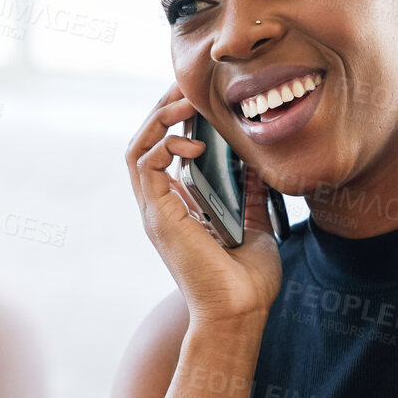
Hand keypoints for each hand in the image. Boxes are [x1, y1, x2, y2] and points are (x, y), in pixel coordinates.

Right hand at [125, 81, 281, 326]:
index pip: (165, 151)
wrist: (240, 313)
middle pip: (146, 142)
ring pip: (137, 147)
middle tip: (187, 85)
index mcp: (180, 208)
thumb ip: (252, 193)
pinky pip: (145, 166)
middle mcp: (161, 207)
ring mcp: (155, 212)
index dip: (177, 121)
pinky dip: (164, 145)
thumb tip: (259, 162)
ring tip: (185, 101)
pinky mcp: (157, 216)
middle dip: (164, 108)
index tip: (202, 98)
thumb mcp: (256, 224)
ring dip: (158, 118)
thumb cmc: (248, 281)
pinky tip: (192, 141)